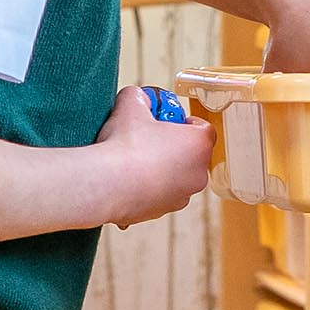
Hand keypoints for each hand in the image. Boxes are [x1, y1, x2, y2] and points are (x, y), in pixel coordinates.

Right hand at [94, 85, 214, 226]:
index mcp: (199, 145)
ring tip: (134, 162)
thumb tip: (138, 98)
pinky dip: (147, 189)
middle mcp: (198, 174)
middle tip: (149, 140)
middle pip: (191, 156)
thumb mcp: (130, 104)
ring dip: (161, 170)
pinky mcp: (162, 212)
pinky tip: (126, 180)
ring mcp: (181, 196)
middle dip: (173, 148)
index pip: (203, 129)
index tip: (167, 122)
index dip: (185, 122)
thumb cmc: (125, 143)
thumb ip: (140, 96)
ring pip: (175, 178)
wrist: (106, 183)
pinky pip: (157, 196)